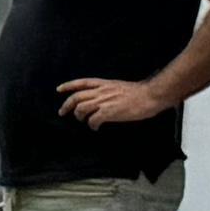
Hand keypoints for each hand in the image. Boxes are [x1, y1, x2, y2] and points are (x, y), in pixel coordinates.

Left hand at [57, 73, 174, 128]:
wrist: (151, 95)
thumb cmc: (140, 92)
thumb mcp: (119, 86)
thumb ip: (108, 90)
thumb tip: (101, 99)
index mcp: (104, 83)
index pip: (82, 82)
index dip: (68, 86)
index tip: (59, 89)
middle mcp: (101, 91)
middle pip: (76, 97)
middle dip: (66, 106)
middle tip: (62, 113)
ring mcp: (104, 101)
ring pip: (81, 109)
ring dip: (79, 116)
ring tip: (84, 121)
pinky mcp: (108, 112)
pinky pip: (93, 120)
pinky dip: (92, 125)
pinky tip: (96, 128)